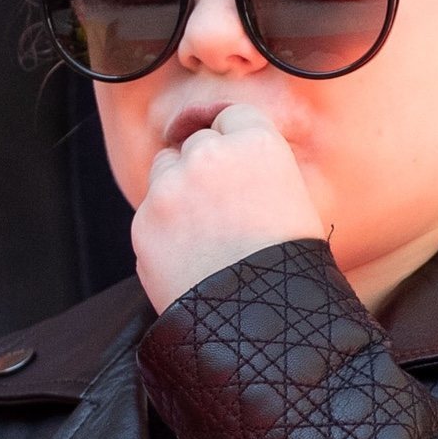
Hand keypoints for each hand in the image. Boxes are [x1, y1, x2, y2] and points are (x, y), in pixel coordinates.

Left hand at [132, 103, 325, 311]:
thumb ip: (255, 169)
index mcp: (257, 144)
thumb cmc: (290, 268)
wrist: (261, 325)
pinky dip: (163, 228)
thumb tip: (227, 156)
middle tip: (221, 202)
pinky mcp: (143, 221)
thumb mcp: (294, 202)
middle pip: (195, 141)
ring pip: (164, 168)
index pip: (229, 114)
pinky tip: (188, 256)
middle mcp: (209, 155)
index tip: (219, 139)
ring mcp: (171, 187)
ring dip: (177, 187)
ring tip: (205, 231)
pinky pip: (150, 212)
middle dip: (202, 162)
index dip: (225, 130)